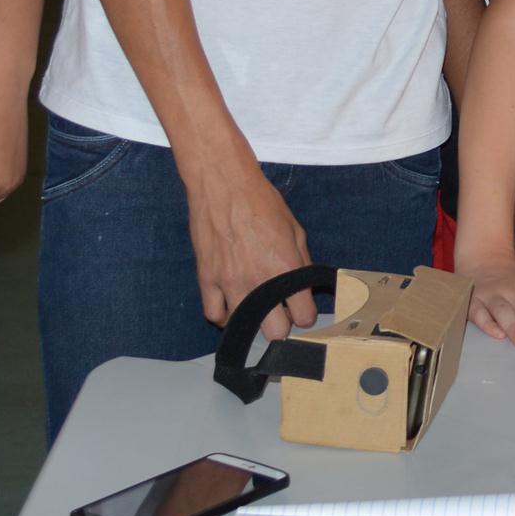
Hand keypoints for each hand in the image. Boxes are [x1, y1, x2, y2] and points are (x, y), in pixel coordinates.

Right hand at [185, 161, 312, 328]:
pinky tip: (231, 306)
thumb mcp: (295, 229)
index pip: (304, 317)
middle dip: (281, 324)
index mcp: (286, 268)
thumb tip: (307, 286)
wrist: (223, 184)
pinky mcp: (207, 278)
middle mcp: (259, 280)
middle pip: (275, 331)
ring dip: (252, 321)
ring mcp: (230, 282)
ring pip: (244, 327)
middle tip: (279, 311)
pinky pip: (214, 314)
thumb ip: (302, 263)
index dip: (305, 315)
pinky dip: (223, 315)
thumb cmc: (260, 201)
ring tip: (256, 308)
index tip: (301, 310)